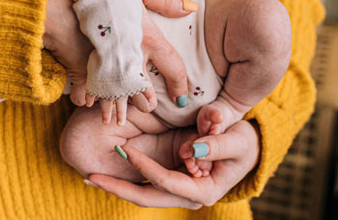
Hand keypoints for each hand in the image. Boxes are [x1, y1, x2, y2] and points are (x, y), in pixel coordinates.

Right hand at [43, 0, 193, 122]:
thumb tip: (191, 8)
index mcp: (148, 38)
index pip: (174, 68)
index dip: (180, 85)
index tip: (182, 99)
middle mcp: (130, 57)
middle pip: (144, 91)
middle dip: (145, 103)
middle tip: (147, 108)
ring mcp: (106, 67)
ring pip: (115, 97)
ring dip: (115, 109)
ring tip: (113, 121)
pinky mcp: (82, 70)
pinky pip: (86, 92)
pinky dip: (86, 98)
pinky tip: (86, 103)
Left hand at [87, 120, 259, 208]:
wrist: (246, 149)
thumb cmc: (244, 143)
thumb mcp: (238, 139)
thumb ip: (219, 143)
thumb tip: (194, 149)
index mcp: (204, 192)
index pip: (167, 182)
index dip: (145, 168)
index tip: (126, 151)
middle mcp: (188, 197)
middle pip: (148, 197)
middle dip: (119, 188)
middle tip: (92, 176)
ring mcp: (178, 191)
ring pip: (143, 193)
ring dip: (117, 185)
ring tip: (90, 176)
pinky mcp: (172, 182)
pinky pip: (145, 184)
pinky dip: (126, 178)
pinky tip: (104, 174)